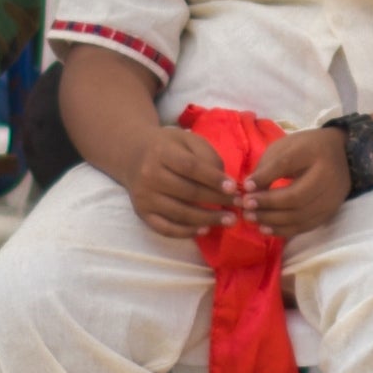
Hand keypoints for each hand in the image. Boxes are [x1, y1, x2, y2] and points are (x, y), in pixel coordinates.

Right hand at [126, 125, 241, 238]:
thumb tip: (225, 182)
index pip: (190, 168)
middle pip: (188, 192)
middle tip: (238, 205)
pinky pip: (165, 228)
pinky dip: (186, 232)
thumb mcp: (187, 140)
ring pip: (180, 213)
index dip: (213, 179)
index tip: (234, 188)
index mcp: (161, 153)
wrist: (133, 156)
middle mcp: (149, 176)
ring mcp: (144, 197)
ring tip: (229, 220)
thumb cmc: (168, 147)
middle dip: (217, 200)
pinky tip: (205, 230)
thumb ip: (207, 156)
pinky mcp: (142, 213)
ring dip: (208, 219)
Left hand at [243, 125, 356, 234]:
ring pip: (299, 216)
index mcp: (313, 152)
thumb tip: (249, 191)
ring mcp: (331, 197)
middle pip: (295, 197)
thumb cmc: (307, 149)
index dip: (265, 177)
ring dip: (272, 220)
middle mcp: (327, 176)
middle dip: (267, 204)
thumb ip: (267, 168)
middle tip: (245, 206)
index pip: (286, 164)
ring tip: (251, 218)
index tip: (246, 186)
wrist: (341, 154)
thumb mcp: (286, 147)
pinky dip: (283, 230)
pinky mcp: (330, 212)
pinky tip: (266, 228)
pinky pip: (305, 226)